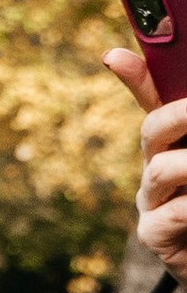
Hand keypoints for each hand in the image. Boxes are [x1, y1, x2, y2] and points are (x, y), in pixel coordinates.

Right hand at [105, 44, 186, 287]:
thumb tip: (151, 80)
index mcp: (171, 144)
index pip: (150, 100)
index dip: (133, 76)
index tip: (114, 56)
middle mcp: (155, 168)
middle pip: (151, 130)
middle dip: (178, 115)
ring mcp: (149, 203)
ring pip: (160, 170)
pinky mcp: (152, 236)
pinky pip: (173, 214)